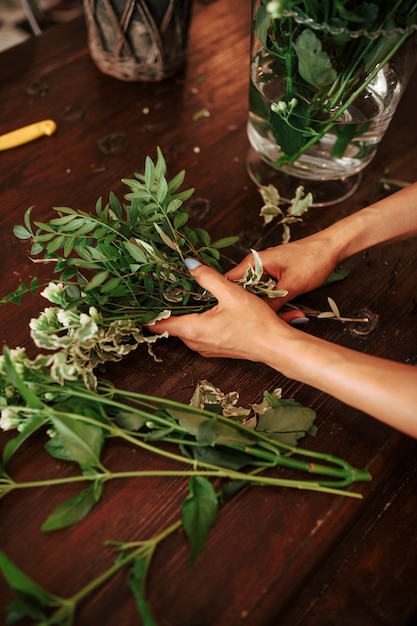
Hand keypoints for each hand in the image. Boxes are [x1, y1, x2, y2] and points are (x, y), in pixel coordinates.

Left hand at [150, 261, 303, 359]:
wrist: (277, 347)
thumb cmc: (256, 323)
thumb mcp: (230, 293)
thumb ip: (207, 277)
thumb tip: (189, 265)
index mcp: (193, 330)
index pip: (159, 324)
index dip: (148, 313)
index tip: (137, 303)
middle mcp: (196, 343)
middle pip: (173, 326)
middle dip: (168, 310)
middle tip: (163, 289)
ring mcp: (207, 348)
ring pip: (187, 330)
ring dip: (185, 315)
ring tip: (184, 295)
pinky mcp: (218, 349)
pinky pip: (199, 334)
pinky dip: (198, 321)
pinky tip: (207, 308)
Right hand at [226, 236, 337, 309]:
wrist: (332, 248)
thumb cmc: (312, 259)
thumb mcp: (291, 286)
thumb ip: (271, 302)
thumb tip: (259, 317)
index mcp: (254, 262)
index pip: (229, 282)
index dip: (229, 300)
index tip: (235, 316)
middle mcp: (256, 266)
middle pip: (244, 292)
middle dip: (254, 308)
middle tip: (270, 321)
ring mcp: (265, 272)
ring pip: (258, 295)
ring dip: (268, 308)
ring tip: (288, 316)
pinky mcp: (275, 277)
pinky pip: (268, 294)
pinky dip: (276, 303)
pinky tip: (289, 312)